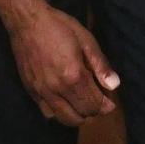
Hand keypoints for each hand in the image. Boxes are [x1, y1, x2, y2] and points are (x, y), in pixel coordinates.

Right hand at [8, 5, 118, 125]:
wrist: (29, 24)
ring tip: (84, 103)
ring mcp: (40, 93)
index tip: (111, 103)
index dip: (105, 106)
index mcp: (73, 76)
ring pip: (61, 119)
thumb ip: (101, 66)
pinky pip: (46, 112)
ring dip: (76, 115)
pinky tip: (66, 100)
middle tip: (100, 102)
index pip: (92, 103)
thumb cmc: (62, 28)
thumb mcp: (87, 41)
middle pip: (78, 116)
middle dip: (92, 112)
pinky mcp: (30, 92)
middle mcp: (56, 90)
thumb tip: (115, 85)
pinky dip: (59, 112)